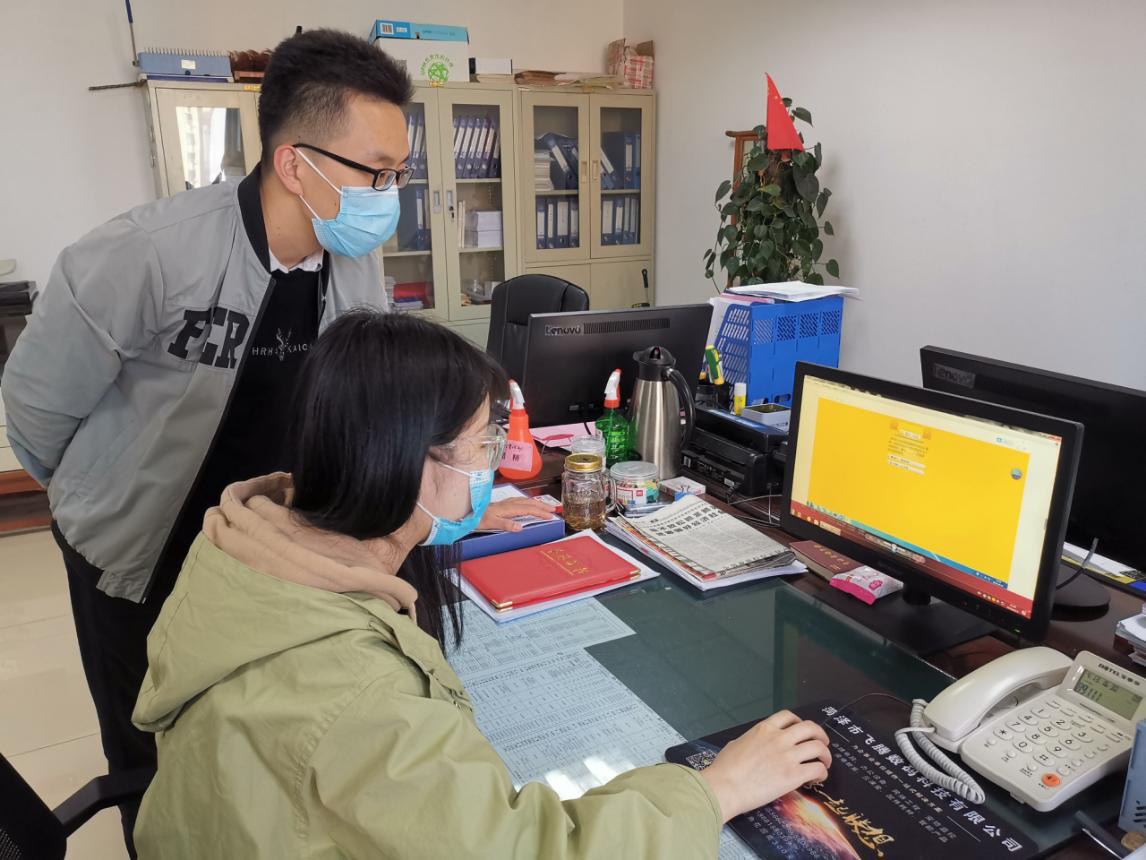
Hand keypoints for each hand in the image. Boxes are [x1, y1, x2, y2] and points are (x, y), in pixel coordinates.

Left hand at [477, 498, 557, 531]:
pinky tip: (528, 503)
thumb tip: (520, 527)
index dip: (540, 512)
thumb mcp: (491, 524)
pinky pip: (520, 500)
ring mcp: (505, 502)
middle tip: (553, 509)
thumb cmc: (478, 519)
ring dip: (536, 502)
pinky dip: (528, 502)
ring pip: (525, 500)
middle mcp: (508, 503)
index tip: (550, 515)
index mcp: (508, 508)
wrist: (468, 513)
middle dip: (542, 505)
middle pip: (529, 502)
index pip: (528, 509)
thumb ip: (506, 525)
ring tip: (545, 506)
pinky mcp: (502, 504)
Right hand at [698, 710, 831, 821]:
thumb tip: (753, 747)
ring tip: (824, 763)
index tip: (803, 731)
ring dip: (825, 755)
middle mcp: (779, 738)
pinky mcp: (794, 775)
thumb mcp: (736, 744)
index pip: (788, 716)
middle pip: (810, 728)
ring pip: (818, 747)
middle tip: (822, 744)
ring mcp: (788, 755)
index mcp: (764, 729)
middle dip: (820, 735)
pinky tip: (818, 778)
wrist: (725, 787)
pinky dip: (822, 773)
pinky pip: (817, 768)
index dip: (800, 722)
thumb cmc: (724, 769)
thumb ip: (750, 741)